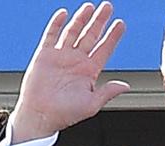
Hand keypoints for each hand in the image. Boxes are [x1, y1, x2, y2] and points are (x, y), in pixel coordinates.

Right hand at [9, 2, 128, 142]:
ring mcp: (60, 57)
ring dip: (81, 19)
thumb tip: (125, 86)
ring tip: (89, 6)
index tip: (121, 24)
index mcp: (88, 72)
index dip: (112, 36)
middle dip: (99, 21)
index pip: (104, 49)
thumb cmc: (64, 114)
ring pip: (73, 32)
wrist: (40, 116)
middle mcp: (76, 61)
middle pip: (91, 36)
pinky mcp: (44, 55)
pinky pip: (51, 35)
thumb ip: (108, 92)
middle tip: (108, 7)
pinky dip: (56, 23)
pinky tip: (63, 13)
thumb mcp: (91, 105)